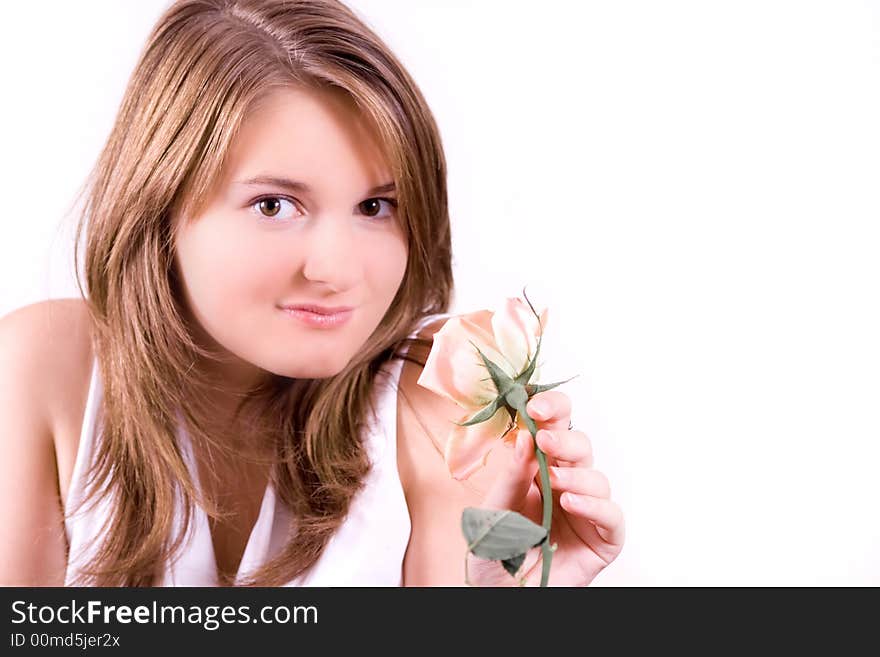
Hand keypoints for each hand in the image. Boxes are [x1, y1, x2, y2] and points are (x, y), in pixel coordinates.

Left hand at [466, 391, 624, 585]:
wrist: (501, 599)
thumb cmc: (494, 556)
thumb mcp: (492, 513)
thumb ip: (510, 478)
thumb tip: (524, 437)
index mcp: (537, 470)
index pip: (553, 428)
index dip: (552, 410)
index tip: (536, 404)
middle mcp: (565, 485)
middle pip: (580, 446)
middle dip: (564, 437)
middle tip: (544, 438)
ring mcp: (586, 512)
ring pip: (597, 477)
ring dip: (577, 474)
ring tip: (554, 483)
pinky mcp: (603, 540)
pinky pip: (612, 515)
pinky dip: (595, 506)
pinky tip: (570, 503)